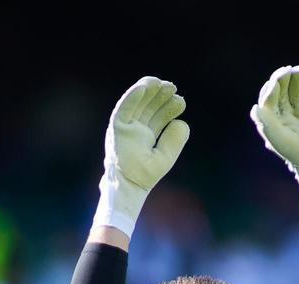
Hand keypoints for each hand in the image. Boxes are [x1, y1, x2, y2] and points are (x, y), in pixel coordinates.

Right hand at [92, 76, 189, 236]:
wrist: (130, 184)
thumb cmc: (146, 174)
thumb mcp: (165, 157)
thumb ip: (174, 140)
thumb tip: (182, 122)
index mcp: (146, 136)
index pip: (159, 117)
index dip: (169, 108)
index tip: (181, 101)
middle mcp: (135, 129)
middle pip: (149, 107)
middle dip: (160, 96)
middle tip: (173, 88)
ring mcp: (125, 126)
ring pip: (137, 103)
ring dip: (148, 91)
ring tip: (162, 84)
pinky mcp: (116, 126)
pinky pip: (124, 107)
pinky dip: (133, 96)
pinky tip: (144, 86)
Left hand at [250, 65, 298, 168]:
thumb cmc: (293, 151)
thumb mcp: (276, 137)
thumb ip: (265, 121)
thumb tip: (255, 107)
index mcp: (273, 116)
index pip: (270, 96)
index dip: (272, 87)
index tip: (275, 82)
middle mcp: (286, 110)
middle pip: (284, 88)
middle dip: (285, 78)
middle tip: (288, 70)